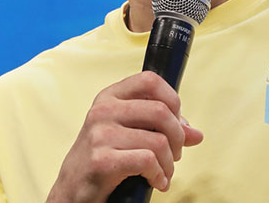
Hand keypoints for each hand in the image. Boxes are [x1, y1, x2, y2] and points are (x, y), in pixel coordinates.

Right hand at [46, 71, 202, 202]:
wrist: (72, 190)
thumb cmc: (104, 157)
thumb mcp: (129, 134)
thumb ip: (161, 128)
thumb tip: (196, 134)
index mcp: (111, 97)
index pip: (149, 80)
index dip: (172, 99)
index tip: (177, 121)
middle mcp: (103, 110)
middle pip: (161, 111)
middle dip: (177, 137)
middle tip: (175, 154)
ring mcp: (100, 134)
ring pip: (159, 141)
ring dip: (169, 163)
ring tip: (164, 172)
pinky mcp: (101, 160)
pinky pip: (147, 161)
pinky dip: (159, 175)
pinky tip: (157, 182)